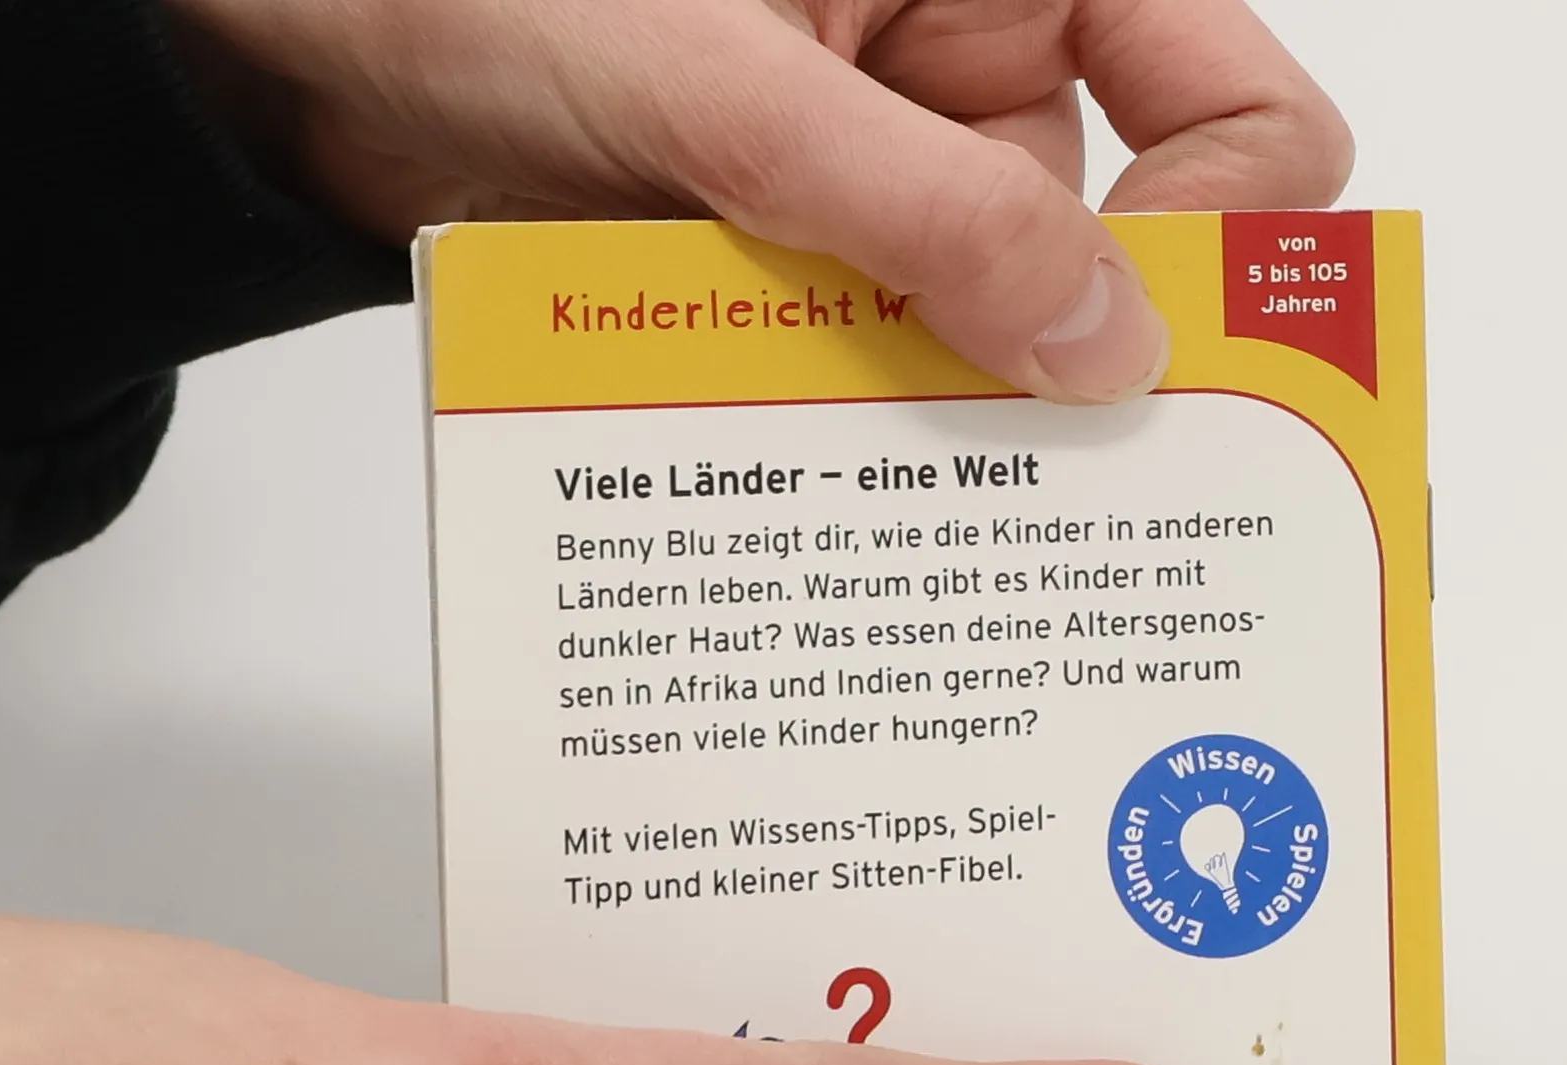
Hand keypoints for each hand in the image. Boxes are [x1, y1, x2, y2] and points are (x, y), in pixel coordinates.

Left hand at [163, 0, 1350, 401]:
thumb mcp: (733, 90)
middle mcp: (981, 81)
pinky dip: (874, 438)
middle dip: (1088, 367)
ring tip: (903, 497)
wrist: (335, 66)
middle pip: (1126, 256)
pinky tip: (835, 490)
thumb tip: (1106, 350)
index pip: (1232, 101)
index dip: (1223, 232)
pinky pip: (899, 377)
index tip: (1147, 350)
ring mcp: (903, 190)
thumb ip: (928, 213)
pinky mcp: (827, 280)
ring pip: (1002, 342)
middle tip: (1059, 493)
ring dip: (958, 423)